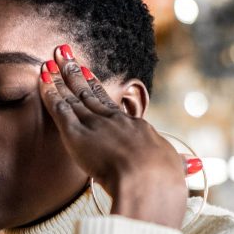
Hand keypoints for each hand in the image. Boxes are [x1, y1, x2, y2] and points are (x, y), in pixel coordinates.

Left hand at [38, 46, 186, 228]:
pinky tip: (42, 80)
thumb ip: (178, 166)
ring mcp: (95, 126)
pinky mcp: (76, 135)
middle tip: (63, 53)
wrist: (150, 180)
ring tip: (50, 60)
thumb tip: (192, 166)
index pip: (112, 108)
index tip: (87, 73)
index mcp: (137, 130)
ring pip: (73, 98)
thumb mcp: (173, 170)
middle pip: (91, 93)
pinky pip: (60, 111)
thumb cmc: (164, 180)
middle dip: (75, 73)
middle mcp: (114, 122)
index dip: (97, 89)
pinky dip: (50, 94)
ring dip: (59, 78)